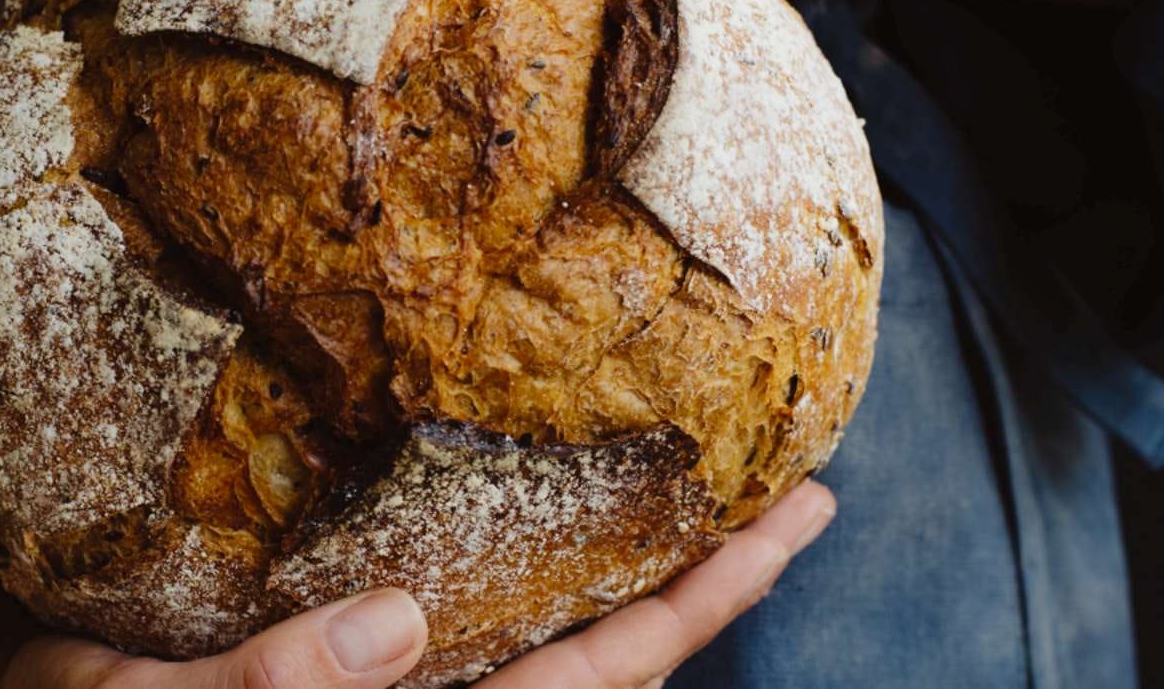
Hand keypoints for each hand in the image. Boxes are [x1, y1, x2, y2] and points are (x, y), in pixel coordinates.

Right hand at [0, 481, 834, 687]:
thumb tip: (401, 626)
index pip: (591, 679)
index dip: (697, 605)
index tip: (792, 523)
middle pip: (610, 661)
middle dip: (709, 583)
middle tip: (796, 495)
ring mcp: (405, 684)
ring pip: (562, 641)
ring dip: (646, 573)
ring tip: (713, 494)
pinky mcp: (367, 656)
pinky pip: (495, 615)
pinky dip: (554, 562)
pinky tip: (565, 510)